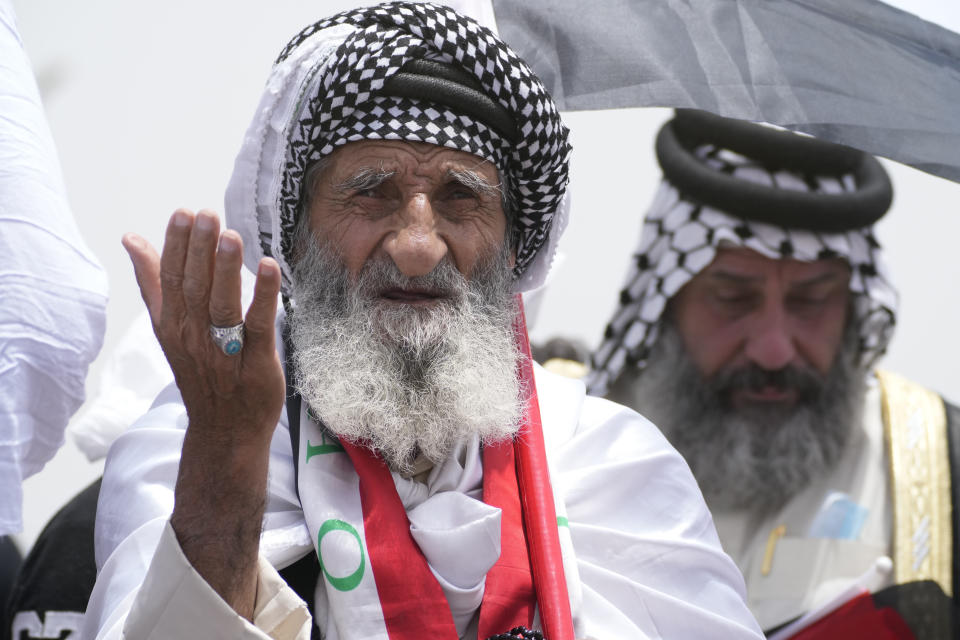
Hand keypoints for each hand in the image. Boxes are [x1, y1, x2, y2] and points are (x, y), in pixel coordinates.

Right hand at [123, 208, 283, 618]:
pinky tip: (269, 266)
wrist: (224, 432)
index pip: (169, 280)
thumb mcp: (169, 329)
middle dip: (199, 250)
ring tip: (230, 234)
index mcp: (171, 326)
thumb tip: (131, 238)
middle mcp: (192, 339)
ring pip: (220, 305)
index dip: (175, 245)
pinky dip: (263, 295)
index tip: (184, 214)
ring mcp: (223, 352)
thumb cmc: (201, 372)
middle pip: (193, 288)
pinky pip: (258, 325)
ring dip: (225, 268)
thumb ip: (152, 283)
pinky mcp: (256, 363)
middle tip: (207, 215)